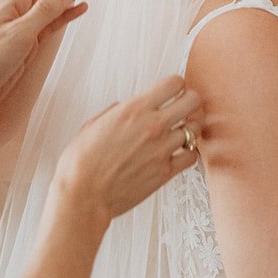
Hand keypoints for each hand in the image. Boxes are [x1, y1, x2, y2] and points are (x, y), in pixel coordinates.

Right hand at [57, 75, 201, 224]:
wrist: (84, 194)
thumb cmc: (81, 162)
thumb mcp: (94, 125)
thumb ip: (116, 112)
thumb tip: (126, 108)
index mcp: (134, 109)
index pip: (174, 83)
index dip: (176, 85)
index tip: (173, 91)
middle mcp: (153, 125)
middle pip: (193, 101)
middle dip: (190, 101)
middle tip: (183, 108)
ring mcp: (162, 149)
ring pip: (195, 129)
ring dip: (189, 129)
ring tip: (179, 133)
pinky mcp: (166, 171)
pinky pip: (192, 156)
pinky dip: (189, 153)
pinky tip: (179, 154)